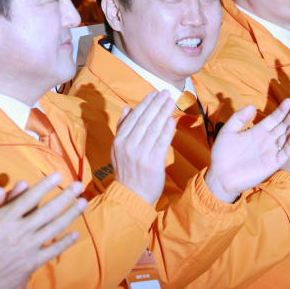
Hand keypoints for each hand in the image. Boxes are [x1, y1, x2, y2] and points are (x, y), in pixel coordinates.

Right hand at [0, 170, 85, 288]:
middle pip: (48, 210)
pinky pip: (52, 251)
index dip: (45, 185)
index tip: (58, 175)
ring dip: (71, 214)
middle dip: (65, 196)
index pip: (29, 198)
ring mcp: (27, 248)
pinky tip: (75, 234)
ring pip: (54, 228)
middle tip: (78, 185)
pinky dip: (65, 242)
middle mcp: (19, 232)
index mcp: (4, 220)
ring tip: (83, 202)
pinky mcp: (31, 264)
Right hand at [112, 90, 174, 204]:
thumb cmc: (126, 170)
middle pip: (144, 120)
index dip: (145, 104)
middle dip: (156, 104)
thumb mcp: (117, 149)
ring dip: (163, 112)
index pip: (133, 117)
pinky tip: (172, 120)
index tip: (154, 93)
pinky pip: (161, 143)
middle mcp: (128, 146)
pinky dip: (167, 130)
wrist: (131, 195)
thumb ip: (121, 128)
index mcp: (119, 140)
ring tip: (171, 101)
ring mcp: (140, 154)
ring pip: (153, 128)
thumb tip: (126, 109)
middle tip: (166, 92)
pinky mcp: (153, 163)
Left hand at [205, 98, 289, 202]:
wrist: (220, 176)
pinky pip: (284, 153)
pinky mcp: (272, 164)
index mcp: (258, 131)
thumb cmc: (222, 154)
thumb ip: (238, 118)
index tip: (289, 101)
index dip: (282, 110)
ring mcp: (271, 152)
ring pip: (286, 137)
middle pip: (283, 126)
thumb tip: (252, 106)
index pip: (274, 119)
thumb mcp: (228, 131)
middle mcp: (267, 140)